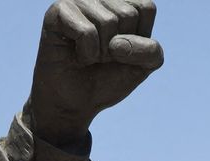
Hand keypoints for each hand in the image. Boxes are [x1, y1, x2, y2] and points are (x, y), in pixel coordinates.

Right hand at [26, 0, 161, 149]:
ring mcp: (78, 1)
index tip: (124, 50)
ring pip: (107, 22)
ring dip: (102, 52)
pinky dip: (87, 54)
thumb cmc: (108, 78)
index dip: (140, 39)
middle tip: (103, 56)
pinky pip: (86, 32)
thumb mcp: (142, 67)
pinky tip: (77, 57)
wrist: (76, 102)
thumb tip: (119, 43)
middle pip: (127, 14)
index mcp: (122, 1)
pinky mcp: (58, 12)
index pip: (146, 7)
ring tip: (89, 56)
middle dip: (119, 47)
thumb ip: (152, 52)